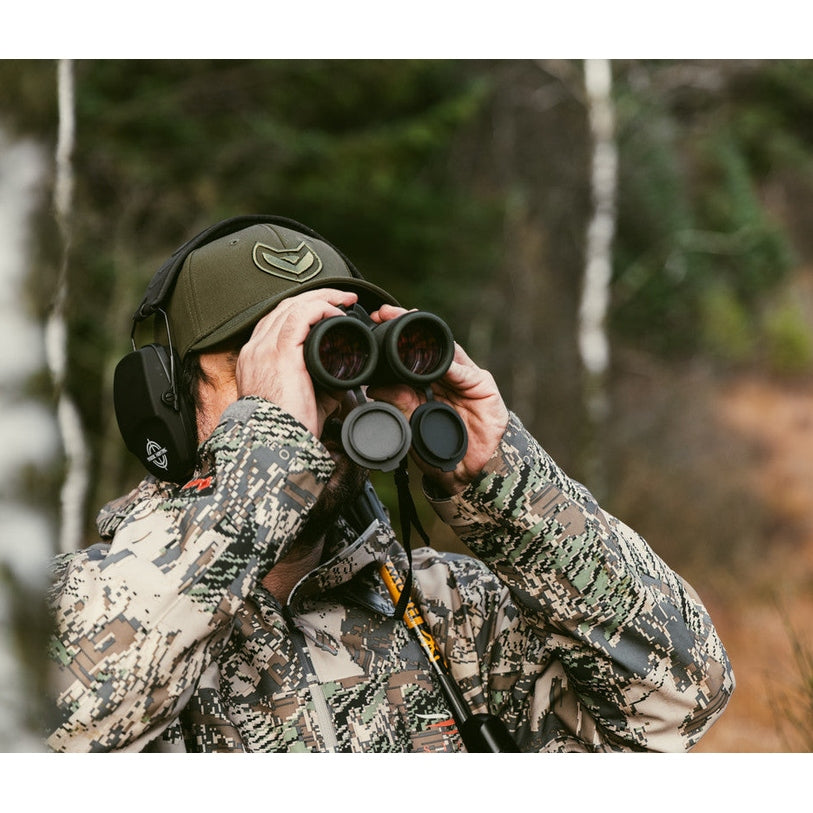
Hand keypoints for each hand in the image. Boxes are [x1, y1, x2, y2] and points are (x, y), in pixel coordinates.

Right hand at [235, 289, 358, 437]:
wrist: (275, 446)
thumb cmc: (287, 430)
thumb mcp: (301, 401)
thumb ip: (318, 384)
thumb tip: (340, 376)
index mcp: (255, 361)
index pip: (275, 322)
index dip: (302, 310)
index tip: (326, 311)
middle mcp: (255, 351)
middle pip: (283, 308)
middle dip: (315, 297)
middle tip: (342, 298)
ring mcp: (264, 350)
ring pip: (291, 306)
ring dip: (322, 297)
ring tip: (345, 299)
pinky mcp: (280, 354)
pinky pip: (300, 316)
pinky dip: (321, 309)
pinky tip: (338, 313)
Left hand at [367, 304, 509, 493]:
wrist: (471, 472)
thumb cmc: (442, 451)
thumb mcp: (413, 428)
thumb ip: (399, 406)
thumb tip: (374, 389)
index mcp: (425, 385)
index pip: (407, 356)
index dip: (392, 339)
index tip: (374, 323)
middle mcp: (445, 376)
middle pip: (426, 346)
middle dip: (406, 327)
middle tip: (386, 314)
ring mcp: (465, 378)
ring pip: (445, 351)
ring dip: (428, 337)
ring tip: (408, 323)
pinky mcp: (483, 386)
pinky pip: (465, 372)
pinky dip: (452, 366)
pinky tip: (438, 360)